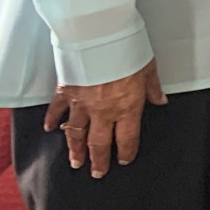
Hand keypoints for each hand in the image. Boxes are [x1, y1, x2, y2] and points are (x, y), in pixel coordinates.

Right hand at [47, 60, 165, 176]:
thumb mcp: (149, 68)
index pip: (127, 138)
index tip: (124, 160)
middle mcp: (103, 111)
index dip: (126, 152)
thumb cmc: (128, 49)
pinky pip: (56, 111)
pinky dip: (51, 121)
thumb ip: (153, 88)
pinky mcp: (65, 92)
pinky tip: (49, 129)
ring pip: (76, 134)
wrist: (100, 36)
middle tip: (97, 173)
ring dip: (75, 150)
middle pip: (99, 143)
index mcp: (127, 107)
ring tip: (76, 162)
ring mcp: (81, 104)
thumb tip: (160, 100)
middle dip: (99, 160)